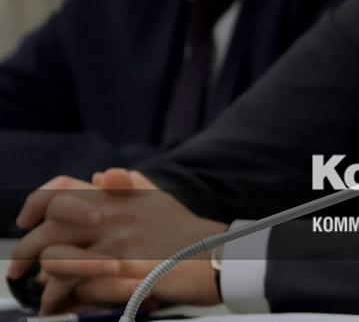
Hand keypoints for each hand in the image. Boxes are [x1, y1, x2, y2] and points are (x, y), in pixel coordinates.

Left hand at [10, 168, 227, 312]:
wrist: (217, 258)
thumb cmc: (190, 233)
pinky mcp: (117, 272)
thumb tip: (99, 176)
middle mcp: (111, 215)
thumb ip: (129, 186)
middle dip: (27, 250)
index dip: (36, 205)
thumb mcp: (159, 199)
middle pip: (49, 226)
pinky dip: (59, 294)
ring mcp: (113, 244)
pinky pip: (71, 283)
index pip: (61, 189)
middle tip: (20, 269)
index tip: (27, 222)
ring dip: (43, 277)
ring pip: (53, 256)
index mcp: (118, 197)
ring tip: (44, 294)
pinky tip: (62, 302)